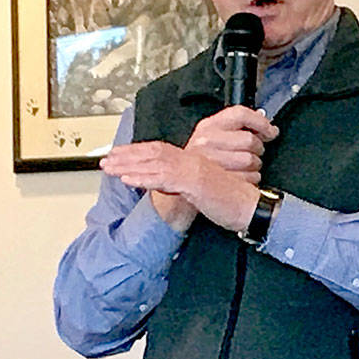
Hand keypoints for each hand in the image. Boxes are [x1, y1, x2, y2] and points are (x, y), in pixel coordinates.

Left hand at [117, 106, 277, 230]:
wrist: (252, 207)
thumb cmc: (233, 202)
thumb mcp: (204, 189)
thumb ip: (185, 184)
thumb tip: (167, 187)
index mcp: (193, 160)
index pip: (160, 151)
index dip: (137, 152)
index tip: (119, 156)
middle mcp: (192, 159)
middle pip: (153, 152)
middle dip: (126, 156)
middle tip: (106, 160)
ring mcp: (193, 169)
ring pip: (154, 163)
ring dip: (128, 166)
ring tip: (110, 169)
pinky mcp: (195, 182)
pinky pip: (164, 178)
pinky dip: (143, 178)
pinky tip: (128, 180)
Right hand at [185, 106, 278, 181]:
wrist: (179, 187)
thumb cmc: (198, 164)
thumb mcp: (210, 138)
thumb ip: (234, 128)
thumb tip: (263, 122)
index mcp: (207, 126)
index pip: (241, 114)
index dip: (261, 123)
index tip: (270, 131)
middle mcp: (206, 141)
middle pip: (250, 140)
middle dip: (257, 150)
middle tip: (249, 154)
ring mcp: (210, 161)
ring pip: (251, 160)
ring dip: (254, 167)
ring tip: (242, 169)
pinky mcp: (217, 181)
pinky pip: (249, 178)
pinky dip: (251, 181)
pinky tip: (241, 180)